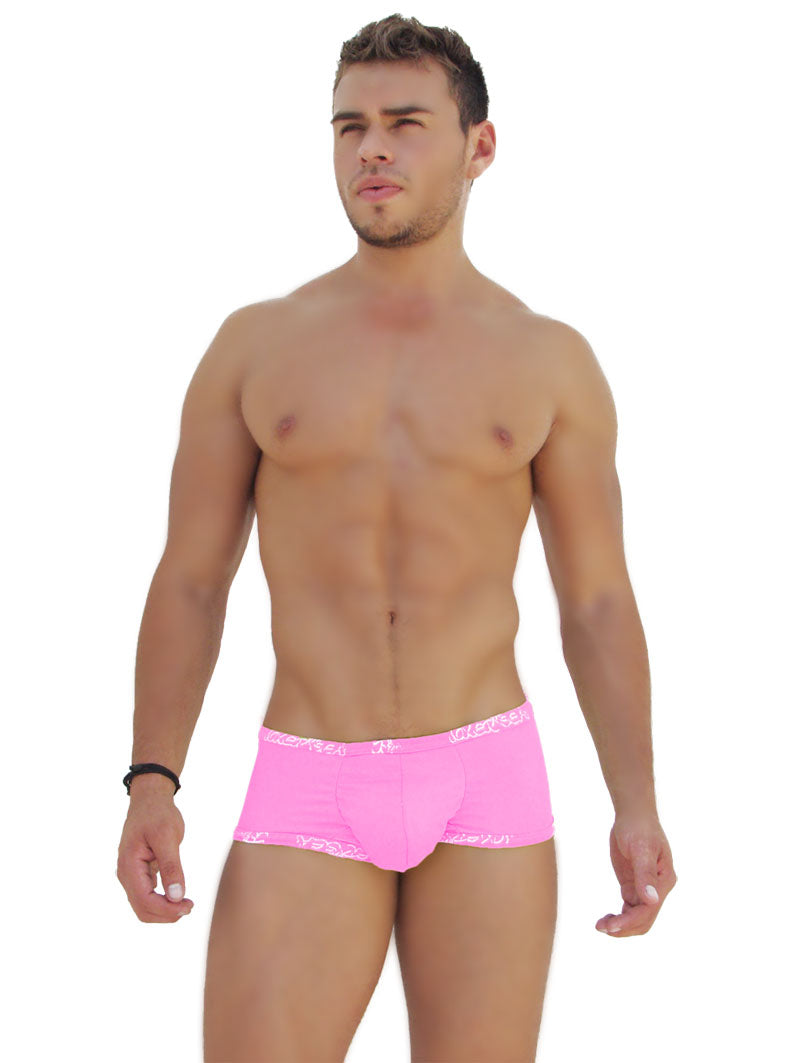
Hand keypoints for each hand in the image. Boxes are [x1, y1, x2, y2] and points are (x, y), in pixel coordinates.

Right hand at [117, 793, 194, 922]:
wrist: (150, 799)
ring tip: (186, 904)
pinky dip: (161, 902)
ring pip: (143, 906)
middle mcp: (126, 874)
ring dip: (164, 910)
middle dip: (166, 914)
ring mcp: (130, 875)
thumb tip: (177, 896)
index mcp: (129, 865)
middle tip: (190, 906)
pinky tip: (177, 896)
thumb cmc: (158, 814)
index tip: (188, 907)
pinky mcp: (138, 873)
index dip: (166, 909)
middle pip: (142, 909)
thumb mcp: (167, 837)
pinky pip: (147, 896)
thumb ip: (171, 867)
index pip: (144, 900)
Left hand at [596, 811, 676, 936]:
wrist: (633, 815)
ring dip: (621, 926)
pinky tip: (606, 919)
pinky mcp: (634, 886)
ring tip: (600, 926)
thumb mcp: (641, 849)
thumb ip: (646, 875)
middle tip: (601, 928)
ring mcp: (646, 888)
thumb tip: (652, 901)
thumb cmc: (639, 828)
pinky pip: (629, 909)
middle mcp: (658, 888)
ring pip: (636, 918)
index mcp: (664, 880)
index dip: (630, 921)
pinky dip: (619, 918)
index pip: (648, 910)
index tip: (611, 927)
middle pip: (644, 919)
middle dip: (625, 927)